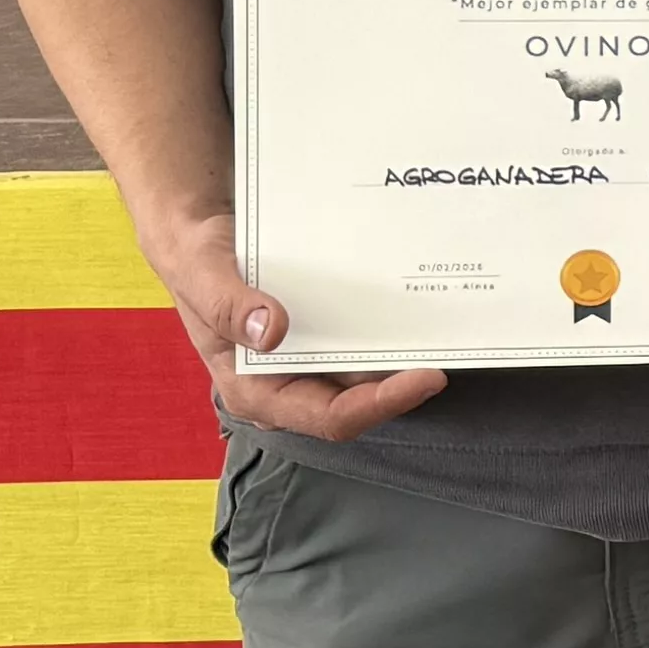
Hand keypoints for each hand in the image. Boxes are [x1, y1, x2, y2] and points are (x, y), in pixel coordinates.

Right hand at [149, 206, 447, 440]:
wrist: (202, 229)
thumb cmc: (195, 257)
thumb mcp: (201, 270)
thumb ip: (226, 304)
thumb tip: (271, 331)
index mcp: (255, 389)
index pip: (330, 418)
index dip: (381, 404)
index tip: (426, 377)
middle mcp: (290, 384)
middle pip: (363, 400)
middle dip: (408, 381)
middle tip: (453, 348)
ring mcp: (312, 360)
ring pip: (372, 373)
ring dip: (408, 355)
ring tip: (451, 329)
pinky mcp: (327, 335)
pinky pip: (370, 339)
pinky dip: (395, 328)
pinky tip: (423, 306)